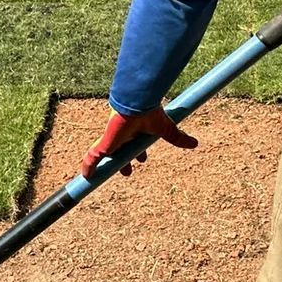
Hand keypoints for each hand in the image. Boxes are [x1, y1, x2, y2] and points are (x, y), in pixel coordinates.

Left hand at [80, 105, 197, 178]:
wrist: (137, 104)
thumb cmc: (150, 113)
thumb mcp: (166, 129)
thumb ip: (177, 138)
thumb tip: (195, 143)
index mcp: (135, 132)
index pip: (135, 145)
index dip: (138, 154)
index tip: (142, 161)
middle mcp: (122, 136)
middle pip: (120, 152)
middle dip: (123, 162)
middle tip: (127, 172)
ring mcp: (111, 140)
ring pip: (104, 156)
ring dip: (104, 167)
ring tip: (102, 178)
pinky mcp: (104, 144)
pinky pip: (92, 158)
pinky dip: (88, 167)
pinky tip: (86, 176)